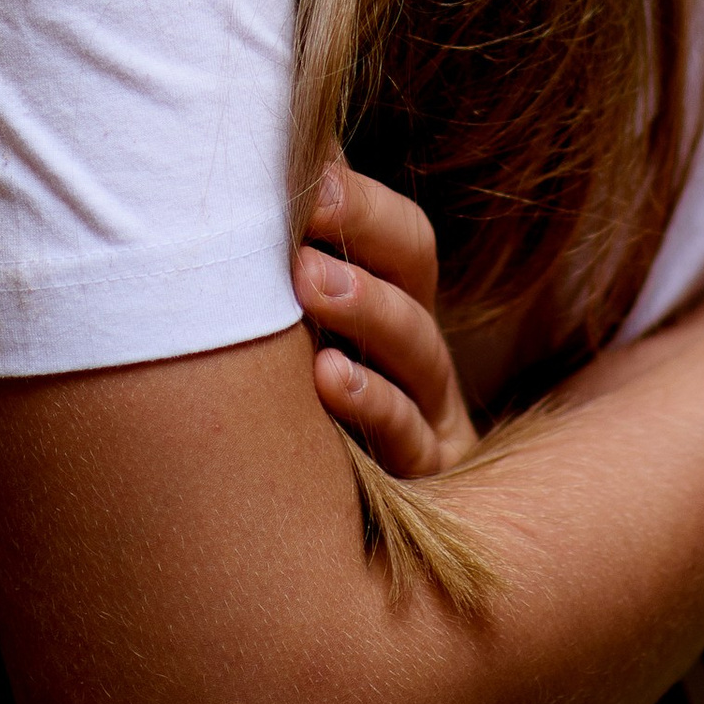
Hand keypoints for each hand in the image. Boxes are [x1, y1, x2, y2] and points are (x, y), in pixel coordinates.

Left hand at [293, 161, 480, 477]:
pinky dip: (373, 407)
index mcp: (395, 311)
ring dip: (368, 311)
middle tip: (309, 202)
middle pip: (415, 278)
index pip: (402, 239)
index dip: (361, 200)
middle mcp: (418, 361)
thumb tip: (275, 150)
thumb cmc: (314, 425)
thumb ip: (298, 255)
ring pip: (418, 356)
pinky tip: (328, 380)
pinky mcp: (424, 490)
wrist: (346, 553)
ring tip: (310, 282)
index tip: (307, 167)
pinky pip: (408, 444)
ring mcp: (429, 426)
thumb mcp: (310, 338)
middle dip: (365, 232)